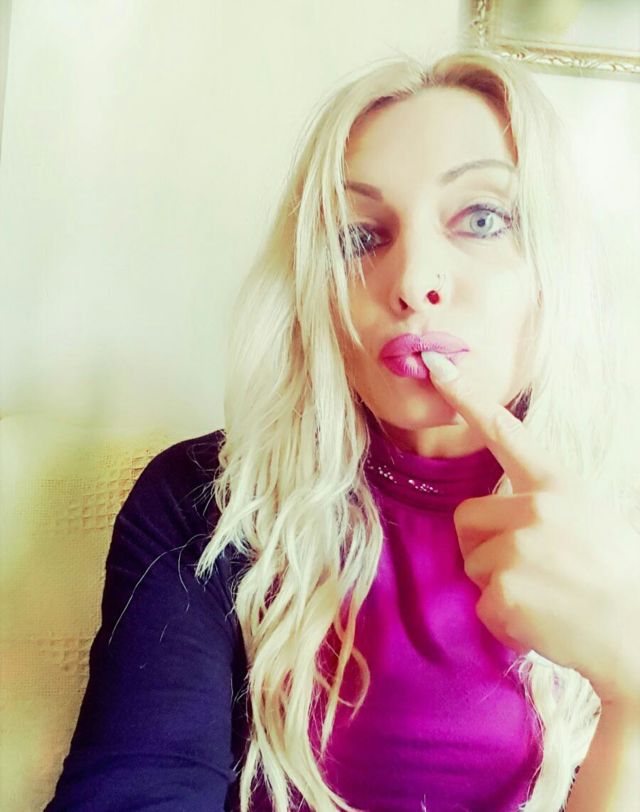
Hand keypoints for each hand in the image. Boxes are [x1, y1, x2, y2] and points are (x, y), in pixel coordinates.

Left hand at [421, 351, 639, 708]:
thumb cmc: (619, 575)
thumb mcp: (590, 515)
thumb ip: (545, 502)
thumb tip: (508, 508)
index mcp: (557, 484)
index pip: (504, 431)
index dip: (465, 395)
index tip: (435, 363)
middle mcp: (534, 508)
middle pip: (466, 518)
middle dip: (484, 545)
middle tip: (530, 568)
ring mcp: (518, 549)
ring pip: (472, 563)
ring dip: (498, 584)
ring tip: (546, 596)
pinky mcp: (506, 591)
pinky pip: (482, 605)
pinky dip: (505, 620)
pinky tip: (543, 622)